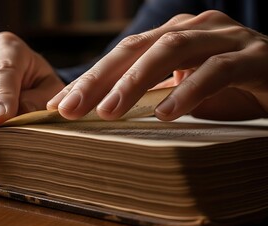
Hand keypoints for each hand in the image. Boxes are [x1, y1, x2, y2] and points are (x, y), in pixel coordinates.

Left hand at [47, 10, 267, 120]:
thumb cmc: (230, 90)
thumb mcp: (181, 95)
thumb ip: (150, 97)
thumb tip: (103, 111)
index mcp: (172, 37)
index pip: (121, 56)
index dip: (88, 79)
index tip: (59, 106)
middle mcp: (194, 29)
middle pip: (136, 49)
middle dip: (99, 79)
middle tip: (69, 109)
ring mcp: (225, 38)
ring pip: (171, 51)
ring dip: (135, 82)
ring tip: (108, 112)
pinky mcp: (254, 57)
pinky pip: (216, 70)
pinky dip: (189, 91)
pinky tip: (167, 115)